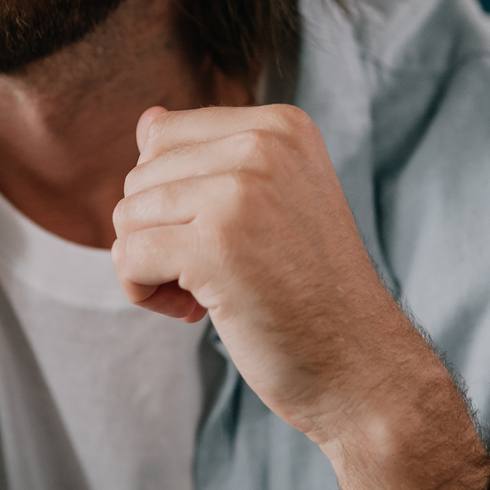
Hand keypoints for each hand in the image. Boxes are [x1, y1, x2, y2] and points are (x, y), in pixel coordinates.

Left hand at [110, 103, 489, 489]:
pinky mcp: (214, 245)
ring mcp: (239, 193)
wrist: (363, 369)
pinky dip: (145, 293)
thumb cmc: (310, 292)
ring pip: (126, 217)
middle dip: (159, 232)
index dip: (175, 197)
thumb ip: (211, 158)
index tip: (225, 237)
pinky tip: (199, 312)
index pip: (164, 137)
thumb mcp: (274, 202)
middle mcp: (262, 146)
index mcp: (280, 126)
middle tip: (220, 274)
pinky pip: (126, 257)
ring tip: (213, 292)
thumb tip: (146, 120)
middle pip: (140, 176)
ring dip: (153, 266)